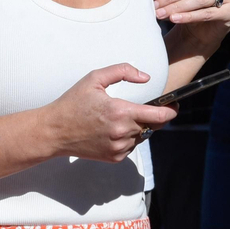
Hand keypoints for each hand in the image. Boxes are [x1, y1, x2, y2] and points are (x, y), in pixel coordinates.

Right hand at [41, 64, 176, 162]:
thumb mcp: (94, 78)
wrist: (54, 132)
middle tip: (147, 108)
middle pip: (154, 125)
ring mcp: (119, 147)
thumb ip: (123, 71)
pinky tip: (112, 130)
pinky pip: (131, 146)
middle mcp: (122, 132)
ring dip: (139, 127)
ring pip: (142, 136)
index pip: (159, 115)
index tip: (174, 105)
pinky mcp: (115, 157)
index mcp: (120, 112)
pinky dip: (128, 137)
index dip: (171, 110)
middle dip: (154, 116)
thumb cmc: (72, 104)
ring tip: (120, 118)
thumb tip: (145, 77)